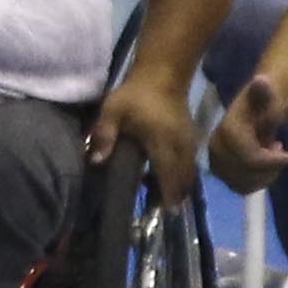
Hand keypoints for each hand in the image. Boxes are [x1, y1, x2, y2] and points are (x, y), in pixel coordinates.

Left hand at [89, 70, 197, 199]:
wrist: (163, 74)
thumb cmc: (135, 94)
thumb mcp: (113, 110)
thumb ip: (104, 134)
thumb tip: (95, 161)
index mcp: (162, 142)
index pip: (168, 174)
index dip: (168, 195)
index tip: (166, 213)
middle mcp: (181, 146)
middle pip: (183, 179)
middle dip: (174, 196)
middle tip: (158, 210)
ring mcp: (189, 142)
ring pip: (189, 173)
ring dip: (178, 186)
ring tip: (160, 198)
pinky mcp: (191, 139)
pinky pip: (190, 164)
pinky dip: (181, 175)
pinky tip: (165, 177)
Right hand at [207, 76, 287, 194]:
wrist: (251, 110)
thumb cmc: (262, 102)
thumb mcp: (266, 94)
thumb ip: (264, 92)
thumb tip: (261, 81)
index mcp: (226, 131)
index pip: (250, 158)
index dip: (271, 161)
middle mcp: (215, 149)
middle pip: (247, 174)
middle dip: (268, 167)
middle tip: (278, 151)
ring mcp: (216, 163)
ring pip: (245, 184)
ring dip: (264, 175)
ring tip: (272, 156)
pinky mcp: (220, 173)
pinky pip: (241, 188)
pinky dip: (257, 181)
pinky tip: (265, 166)